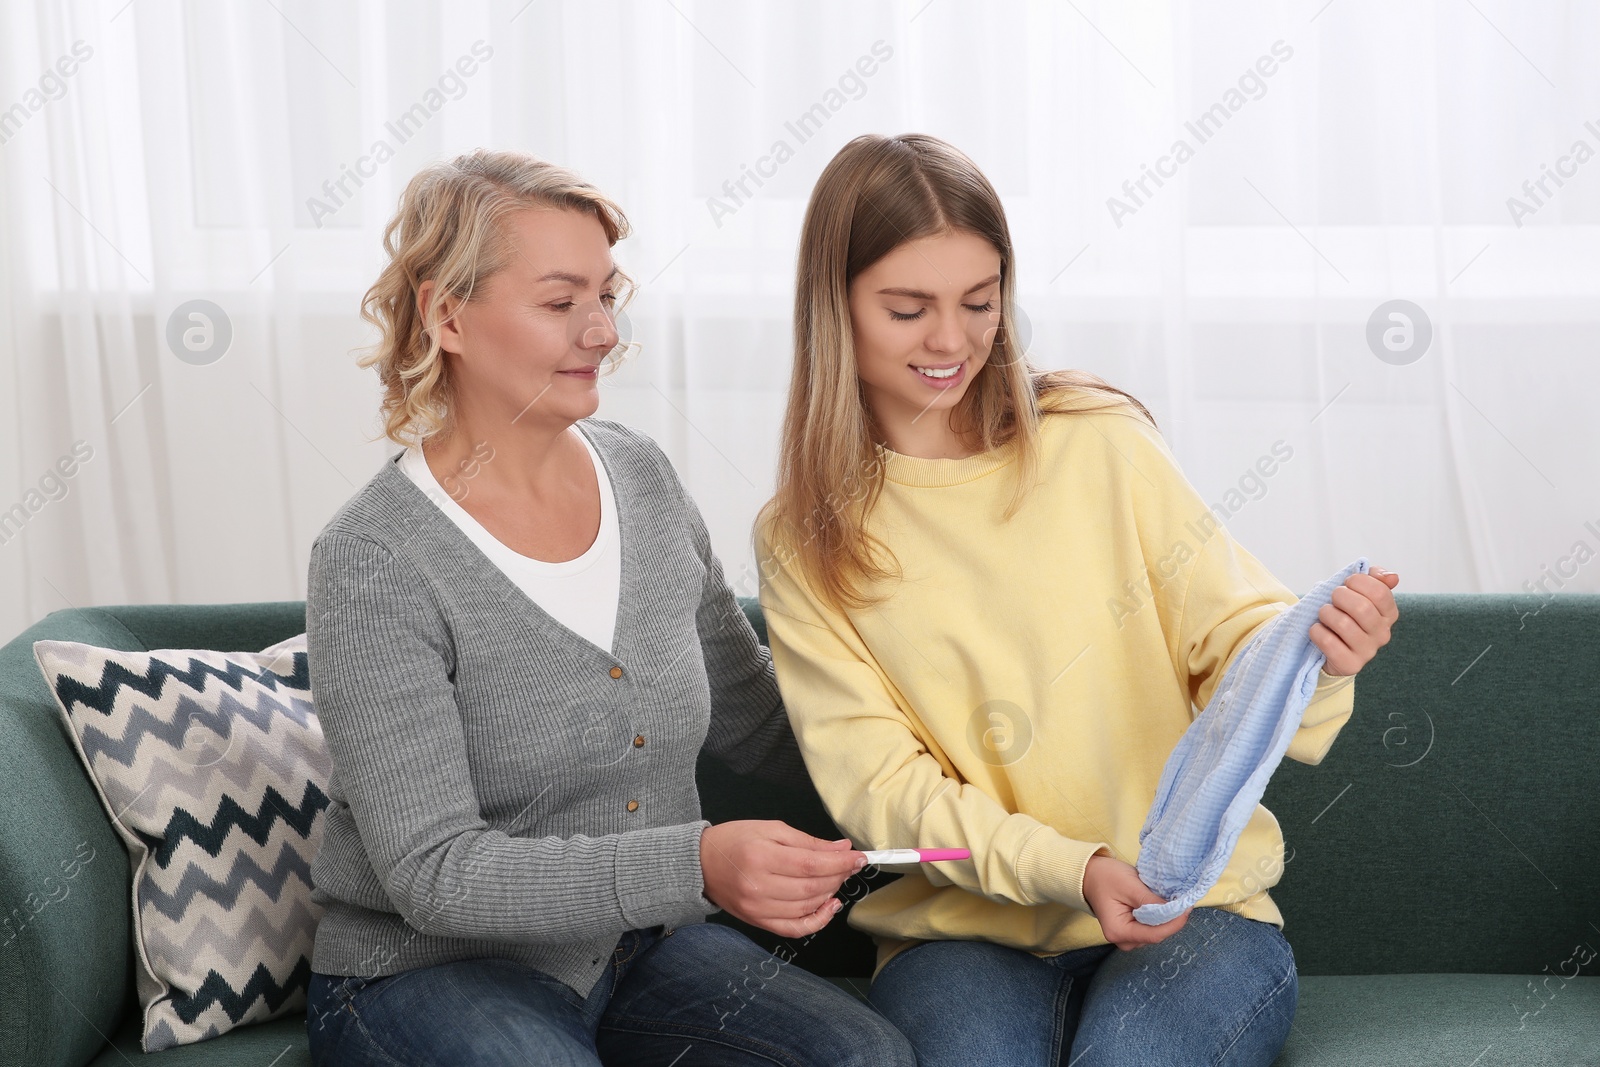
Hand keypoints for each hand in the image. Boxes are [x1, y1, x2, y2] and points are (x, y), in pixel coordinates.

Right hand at [699, 821, 865, 938]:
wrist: (700, 864)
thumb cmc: (734, 840)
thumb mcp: (770, 829)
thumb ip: (807, 841)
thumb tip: (841, 849)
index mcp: (761, 857)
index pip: (811, 864)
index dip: (840, 862)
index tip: (859, 858)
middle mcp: (758, 887)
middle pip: (811, 887)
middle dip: (838, 876)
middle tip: (848, 865)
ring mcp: (758, 909)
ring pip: (806, 907)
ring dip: (830, 894)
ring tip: (836, 879)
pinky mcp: (758, 922)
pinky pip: (794, 929)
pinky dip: (817, 921)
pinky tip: (829, 906)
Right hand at [1083, 852, 1189, 950]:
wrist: (1089, 874)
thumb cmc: (1105, 877)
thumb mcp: (1130, 885)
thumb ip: (1152, 901)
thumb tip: (1177, 910)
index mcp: (1119, 931)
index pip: (1154, 934)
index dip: (1174, 923)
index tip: (1187, 908)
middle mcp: (1123, 940)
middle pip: (1156, 935)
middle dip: (1171, 919)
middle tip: (1182, 900)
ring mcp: (1127, 938)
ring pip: (1156, 932)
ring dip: (1165, 918)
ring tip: (1170, 900)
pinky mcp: (1131, 931)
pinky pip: (1151, 927)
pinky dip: (1159, 917)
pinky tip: (1160, 904)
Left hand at [1310, 566, 1400, 675]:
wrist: (1329, 648)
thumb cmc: (1343, 613)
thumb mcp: (1357, 592)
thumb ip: (1374, 579)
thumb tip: (1392, 577)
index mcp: (1389, 614)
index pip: (1380, 592)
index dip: (1357, 581)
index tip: (1347, 583)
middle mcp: (1383, 634)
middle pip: (1361, 607)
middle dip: (1339, 596)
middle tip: (1333, 599)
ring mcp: (1368, 652)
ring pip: (1343, 624)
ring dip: (1326, 613)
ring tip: (1324, 615)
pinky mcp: (1350, 665)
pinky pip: (1328, 642)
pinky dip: (1317, 631)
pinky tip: (1318, 630)